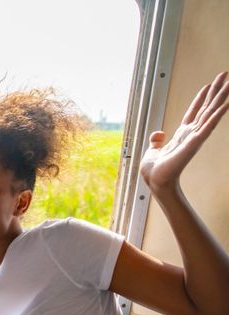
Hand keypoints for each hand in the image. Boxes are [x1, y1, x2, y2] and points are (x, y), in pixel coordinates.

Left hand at [140, 71, 228, 195]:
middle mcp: (191, 133)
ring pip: (211, 113)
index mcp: (182, 134)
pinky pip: (208, 126)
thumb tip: (158, 133)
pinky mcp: (194, 143)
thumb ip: (156, 140)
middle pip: (207, 107)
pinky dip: (217, 115)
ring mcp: (195, 137)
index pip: (194, 111)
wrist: (154, 180)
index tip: (208, 84)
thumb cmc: (154, 169)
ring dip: (221, 98)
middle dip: (216, 91)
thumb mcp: (153, 150)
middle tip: (225, 74)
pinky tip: (226, 105)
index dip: (201, 97)